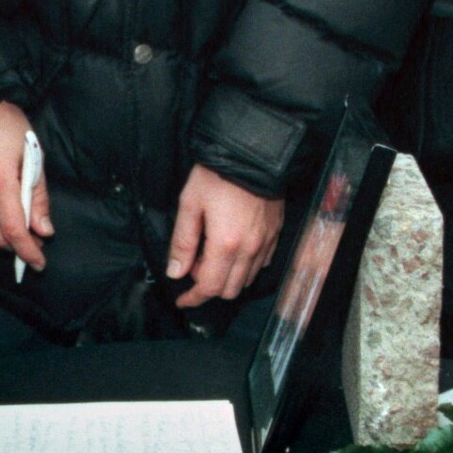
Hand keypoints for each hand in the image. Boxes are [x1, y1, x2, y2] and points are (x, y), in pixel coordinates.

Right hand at [0, 102, 51, 267]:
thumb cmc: (8, 125)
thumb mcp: (34, 156)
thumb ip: (38, 197)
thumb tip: (43, 230)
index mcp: (0, 182)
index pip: (13, 231)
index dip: (28, 252)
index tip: (38, 262)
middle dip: (15, 247)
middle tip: (31, 240)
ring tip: (10, 231)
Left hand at [165, 164, 282, 307]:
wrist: (253, 153)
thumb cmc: (217, 175)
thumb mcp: (190, 204)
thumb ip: (182, 243)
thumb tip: (176, 272)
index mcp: (225, 245)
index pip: (210, 287)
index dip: (194, 298)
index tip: (182, 300)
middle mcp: (249, 250)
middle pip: (229, 289)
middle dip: (209, 285)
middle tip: (196, 262)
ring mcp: (266, 242)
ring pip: (246, 279)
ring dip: (227, 276)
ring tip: (213, 252)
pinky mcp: (276, 233)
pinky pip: (262, 263)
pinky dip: (245, 266)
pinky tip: (234, 248)